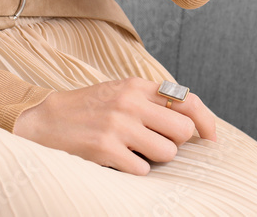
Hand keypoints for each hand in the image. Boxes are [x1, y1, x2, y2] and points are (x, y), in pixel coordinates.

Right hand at [12, 76, 217, 175]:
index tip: (211, 139)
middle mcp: (130, 102)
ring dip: (155, 159)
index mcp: (137, 86)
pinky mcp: (105, 148)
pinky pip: (143, 170)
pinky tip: (119, 161)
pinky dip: (135, 170)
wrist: (45, 119)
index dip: (206, 122)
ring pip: (167, 153)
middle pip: (182, 130)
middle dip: (176, 142)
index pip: (187, 99)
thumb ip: (151, 100)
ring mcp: (118, 125)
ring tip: (135, 151)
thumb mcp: (121, 92)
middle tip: (157, 143)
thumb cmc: (89, 108)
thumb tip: (191, 120)